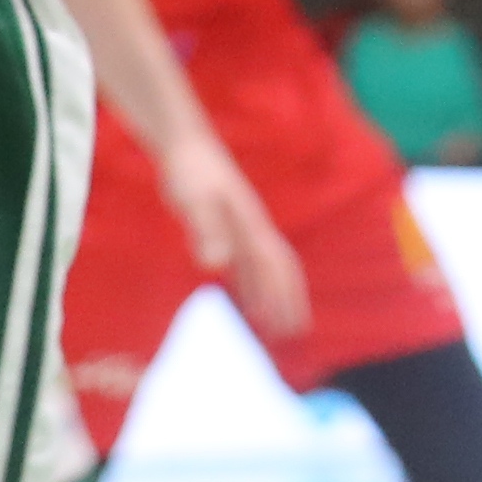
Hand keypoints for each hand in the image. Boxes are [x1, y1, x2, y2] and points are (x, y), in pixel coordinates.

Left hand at [154, 128, 309, 340]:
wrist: (186, 146)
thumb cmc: (189, 173)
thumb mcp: (194, 202)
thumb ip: (206, 231)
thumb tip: (216, 266)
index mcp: (251, 226)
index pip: (275, 268)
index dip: (284, 298)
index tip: (293, 327)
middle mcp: (253, 229)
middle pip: (280, 269)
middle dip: (289, 300)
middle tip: (295, 334)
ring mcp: (243, 228)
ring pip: (265, 269)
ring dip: (271, 297)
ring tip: (273, 327)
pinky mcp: (229, 228)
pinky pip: (247, 263)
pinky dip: (251, 286)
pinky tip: (244, 302)